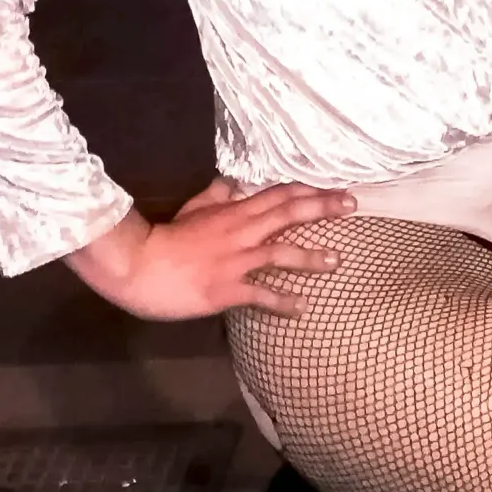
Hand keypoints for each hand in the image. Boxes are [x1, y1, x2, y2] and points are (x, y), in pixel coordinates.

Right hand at [68, 180, 353, 321]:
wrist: (139, 265)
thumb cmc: (164, 238)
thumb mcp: (190, 209)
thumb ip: (214, 196)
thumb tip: (232, 183)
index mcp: (232, 212)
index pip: (278, 196)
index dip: (309, 191)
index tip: (335, 189)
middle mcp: (241, 231)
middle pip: (288, 214)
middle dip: (323, 208)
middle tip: (352, 205)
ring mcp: (235, 261)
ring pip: (281, 252)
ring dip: (312, 255)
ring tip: (337, 260)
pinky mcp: (226, 289)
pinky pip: (260, 294)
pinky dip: (282, 301)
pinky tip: (302, 308)